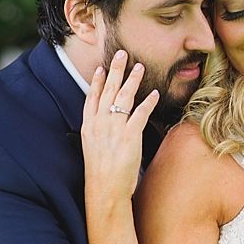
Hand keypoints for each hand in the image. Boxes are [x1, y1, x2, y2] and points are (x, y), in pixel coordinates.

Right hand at [81, 50, 159, 204]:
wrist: (104, 188)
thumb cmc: (100, 174)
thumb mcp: (92, 150)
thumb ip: (98, 135)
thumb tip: (105, 129)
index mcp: (88, 126)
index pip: (92, 98)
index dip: (97, 82)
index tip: (102, 68)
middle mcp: (99, 123)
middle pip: (108, 90)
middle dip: (115, 70)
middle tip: (121, 54)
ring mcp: (114, 128)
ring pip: (124, 96)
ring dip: (133, 79)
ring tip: (139, 67)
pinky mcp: (129, 135)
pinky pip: (140, 113)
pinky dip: (148, 102)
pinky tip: (154, 94)